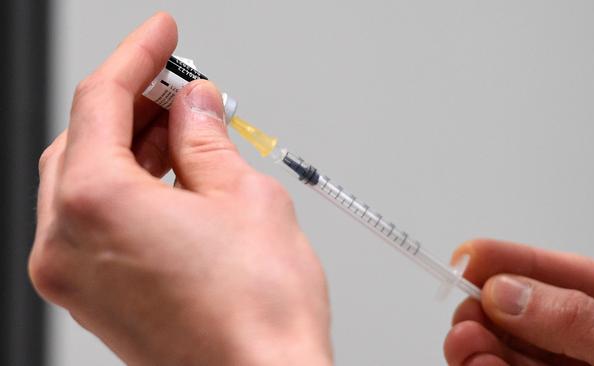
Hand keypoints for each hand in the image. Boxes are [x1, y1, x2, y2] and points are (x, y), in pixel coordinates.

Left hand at [29, 13, 330, 365]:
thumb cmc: (259, 313)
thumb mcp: (245, 197)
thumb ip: (207, 138)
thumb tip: (197, 105)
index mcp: (96, 206)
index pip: (101, 101)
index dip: (138, 57)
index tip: (161, 36)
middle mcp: (67, 245)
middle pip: (85, 141)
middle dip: (133, 104)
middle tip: (180, 87)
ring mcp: (75, 278)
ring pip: (87, 182)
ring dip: (133, 146)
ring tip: (186, 129)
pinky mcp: (95, 300)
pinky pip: (96, 222)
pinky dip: (129, 189)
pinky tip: (173, 177)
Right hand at [444, 239, 593, 364]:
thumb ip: (580, 322)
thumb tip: (509, 292)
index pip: (571, 275)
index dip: (516, 260)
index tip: (470, 255)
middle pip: (531, 312)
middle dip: (489, 307)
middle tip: (467, 309)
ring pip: (514, 348)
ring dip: (481, 341)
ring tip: (463, 341)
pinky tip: (477, 363)